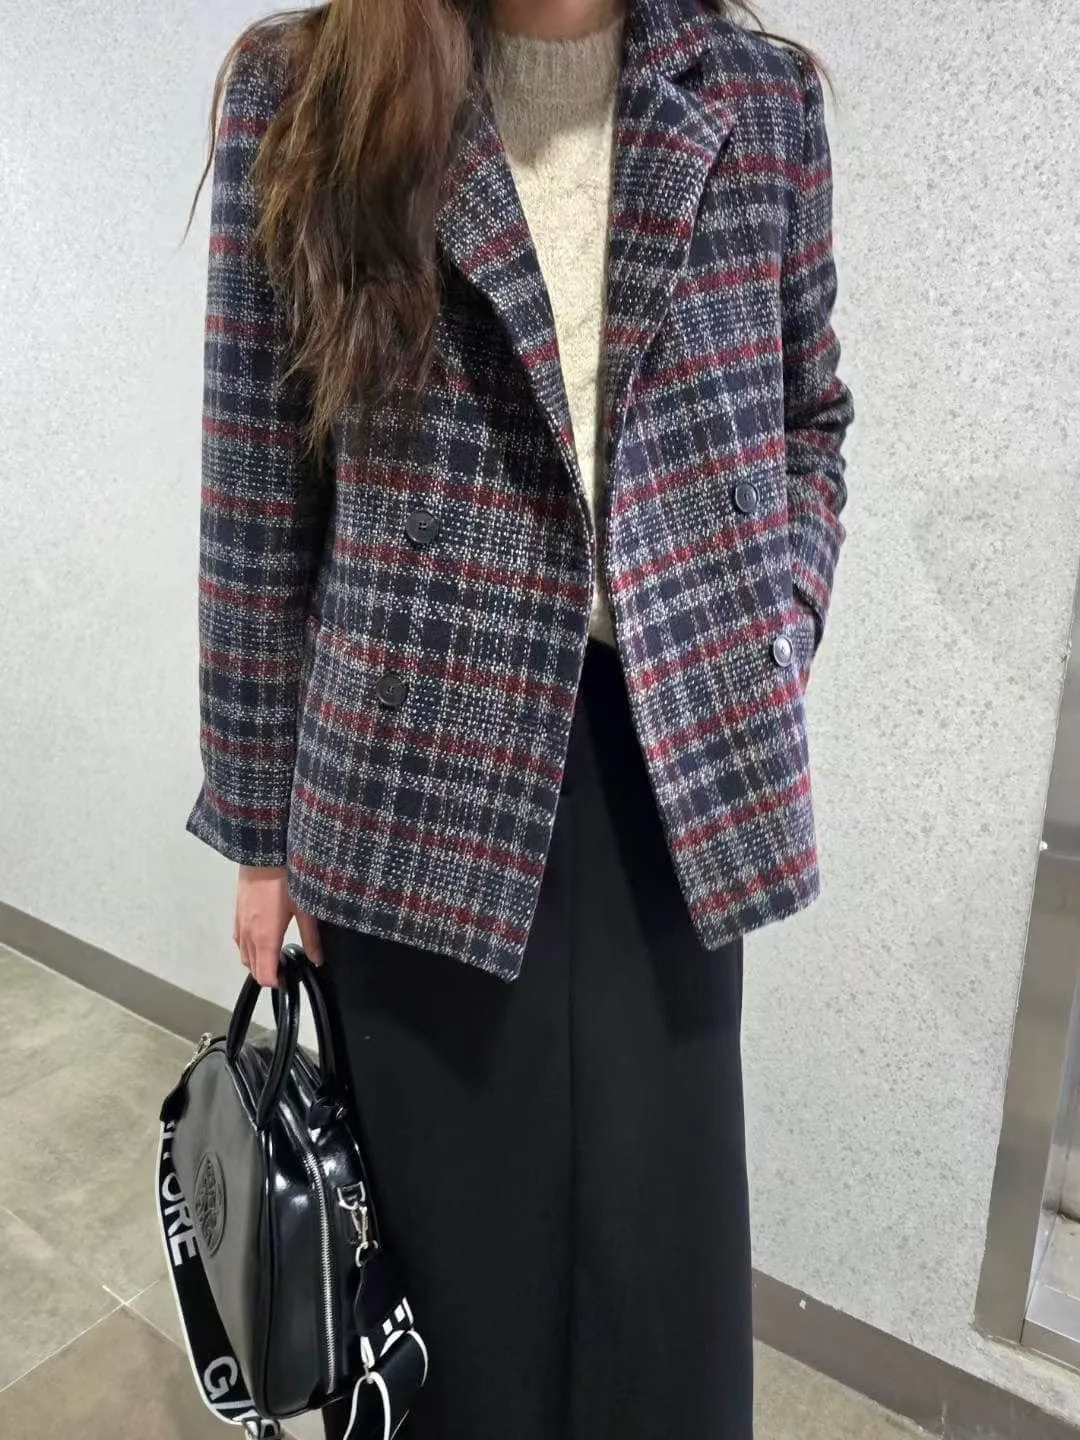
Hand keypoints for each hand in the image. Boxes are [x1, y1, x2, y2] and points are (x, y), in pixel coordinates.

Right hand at [234, 865, 322, 987]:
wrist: (262, 853)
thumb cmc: (286, 879)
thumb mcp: (305, 909)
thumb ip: (311, 938)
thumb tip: (317, 961)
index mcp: (265, 938)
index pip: (264, 975)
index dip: (276, 983)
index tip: (290, 979)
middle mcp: (248, 936)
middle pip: (252, 969)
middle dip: (268, 975)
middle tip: (287, 970)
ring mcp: (239, 925)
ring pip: (244, 956)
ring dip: (257, 963)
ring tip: (276, 957)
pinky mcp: (236, 914)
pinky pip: (239, 941)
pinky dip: (248, 949)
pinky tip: (262, 942)